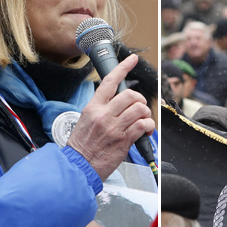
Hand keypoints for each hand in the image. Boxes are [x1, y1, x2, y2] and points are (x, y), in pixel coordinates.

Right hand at [67, 54, 155, 180]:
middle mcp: (103, 114)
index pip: (109, 81)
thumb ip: (102, 110)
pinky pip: (143, 125)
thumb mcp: (86, 121)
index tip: (133, 59)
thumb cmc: (83, 146)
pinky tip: (144, 132)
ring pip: (139, 108)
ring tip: (141, 122)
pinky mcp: (123, 140)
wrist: (78, 167)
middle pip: (130, 94)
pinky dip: (148, 127)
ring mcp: (113, 126)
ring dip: (145, 114)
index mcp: (93, 107)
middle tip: (139, 110)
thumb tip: (120, 103)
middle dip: (140, 100)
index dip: (123, 67)